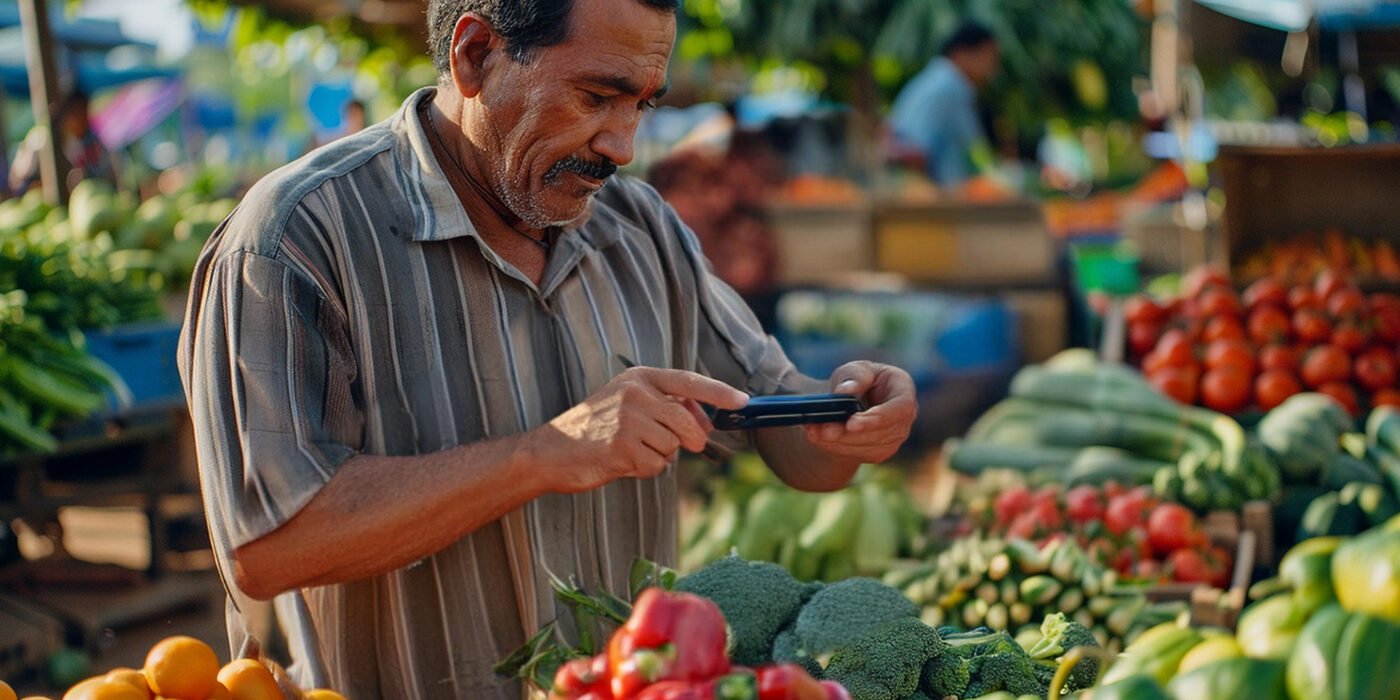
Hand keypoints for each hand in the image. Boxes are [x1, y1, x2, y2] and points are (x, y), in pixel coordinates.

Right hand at [529, 367, 748, 492]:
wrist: (549, 451)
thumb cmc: (593, 429)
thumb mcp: (628, 405)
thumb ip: (666, 407)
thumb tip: (706, 422)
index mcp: (639, 377)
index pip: (689, 381)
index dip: (719, 393)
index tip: (742, 402)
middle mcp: (636, 393)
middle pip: (688, 423)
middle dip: (689, 440)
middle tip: (669, 444)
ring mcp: (628, 419)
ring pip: (673, 447)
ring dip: (658, 456)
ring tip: (629, 449)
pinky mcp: (623, 446)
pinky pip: (656, 466)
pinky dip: (644, 470)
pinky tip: (620, 461)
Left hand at [802, 361, 916, 462]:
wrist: (848, 404)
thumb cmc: (856, 381)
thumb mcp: (853, 370)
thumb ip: (853, 377)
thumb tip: (844, 391)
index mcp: (903, 388)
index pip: (900, 407)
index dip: (878, 417)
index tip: (851, 423)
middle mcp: (905, 416)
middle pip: (881, 431)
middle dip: (850, 433)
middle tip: (824, 431)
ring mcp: (895, 437)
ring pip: (868, 446)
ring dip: (838, 441)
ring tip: (814, 431)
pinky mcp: (880, 452)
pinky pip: (858, 454)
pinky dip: (835, 447)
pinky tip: (818, 438)